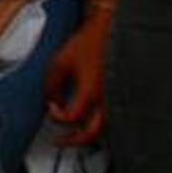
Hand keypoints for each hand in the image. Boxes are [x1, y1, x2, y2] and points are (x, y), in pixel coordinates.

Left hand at [44, 10, 112, 146]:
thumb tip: (52, 102)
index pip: (72, 118)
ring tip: (74, 134)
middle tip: (61, 142)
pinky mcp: (120, 96)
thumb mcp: (60, 62)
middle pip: (92, 134)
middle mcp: (107, 99)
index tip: (52, 110)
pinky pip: (111, 118)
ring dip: (88, 134)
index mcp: (91, 90)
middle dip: (74, 141)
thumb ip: (52, 85)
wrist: (111, 31)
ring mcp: (116, 98)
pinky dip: (99, 124)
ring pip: (105, 129)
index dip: (57, 118)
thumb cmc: (89, 43)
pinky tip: (89, 120)